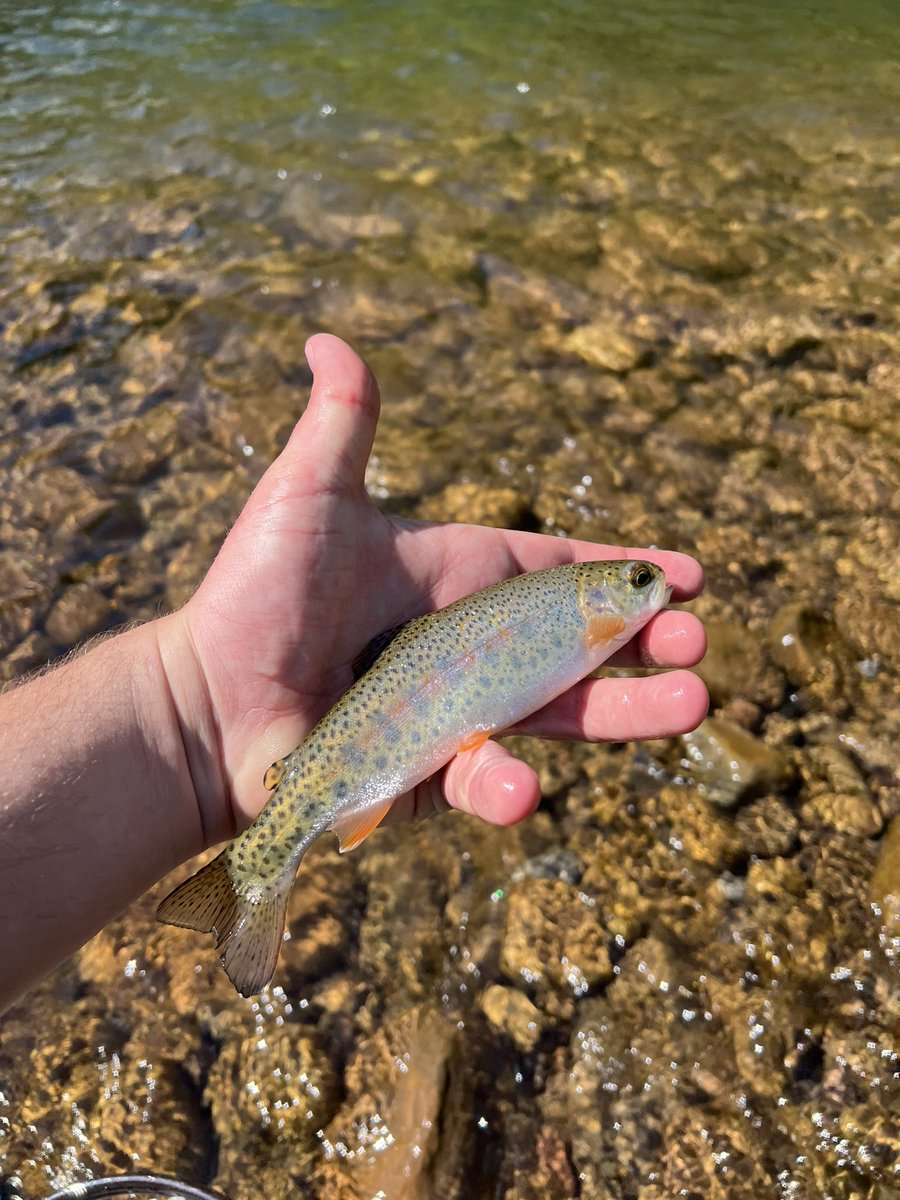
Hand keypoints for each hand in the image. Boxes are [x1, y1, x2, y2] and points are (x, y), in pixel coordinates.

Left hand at [159, 335, 706, 846]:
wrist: (203, 706)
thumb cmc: (251, 598)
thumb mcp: (304, 498)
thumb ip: (342, 427)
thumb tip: (328, 338)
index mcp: (459, 577)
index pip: (559, 570)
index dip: (622, 569)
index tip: (687, 574)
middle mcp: (472, 647)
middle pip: (582, 642)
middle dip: (648, 640)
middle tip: (701, 643)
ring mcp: (460, 714)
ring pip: (564, 715)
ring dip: (630, 712)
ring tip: (693, 702)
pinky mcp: (433, 775)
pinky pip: (484, 779)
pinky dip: (506, 786)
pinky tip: (520, 786)